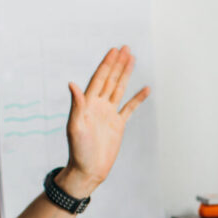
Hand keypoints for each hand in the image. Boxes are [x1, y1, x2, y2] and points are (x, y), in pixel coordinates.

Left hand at [57, 46, 149, 198]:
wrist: (88, 170)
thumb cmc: (78, 151)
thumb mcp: (75, 127)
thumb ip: (76, 105)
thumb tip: (72, 84)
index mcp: (88, 104)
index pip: (99, 78)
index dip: (106, 64)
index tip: (114, 51)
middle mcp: (99, 105)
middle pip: (110, 79)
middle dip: (117, 63)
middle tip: (125, 48)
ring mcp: (109, 114)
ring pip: (119, 89)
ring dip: (125, 74)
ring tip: (132, 59)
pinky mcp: (118, 125)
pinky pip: (130, 108)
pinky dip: (137, 98)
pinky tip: (145, 89)